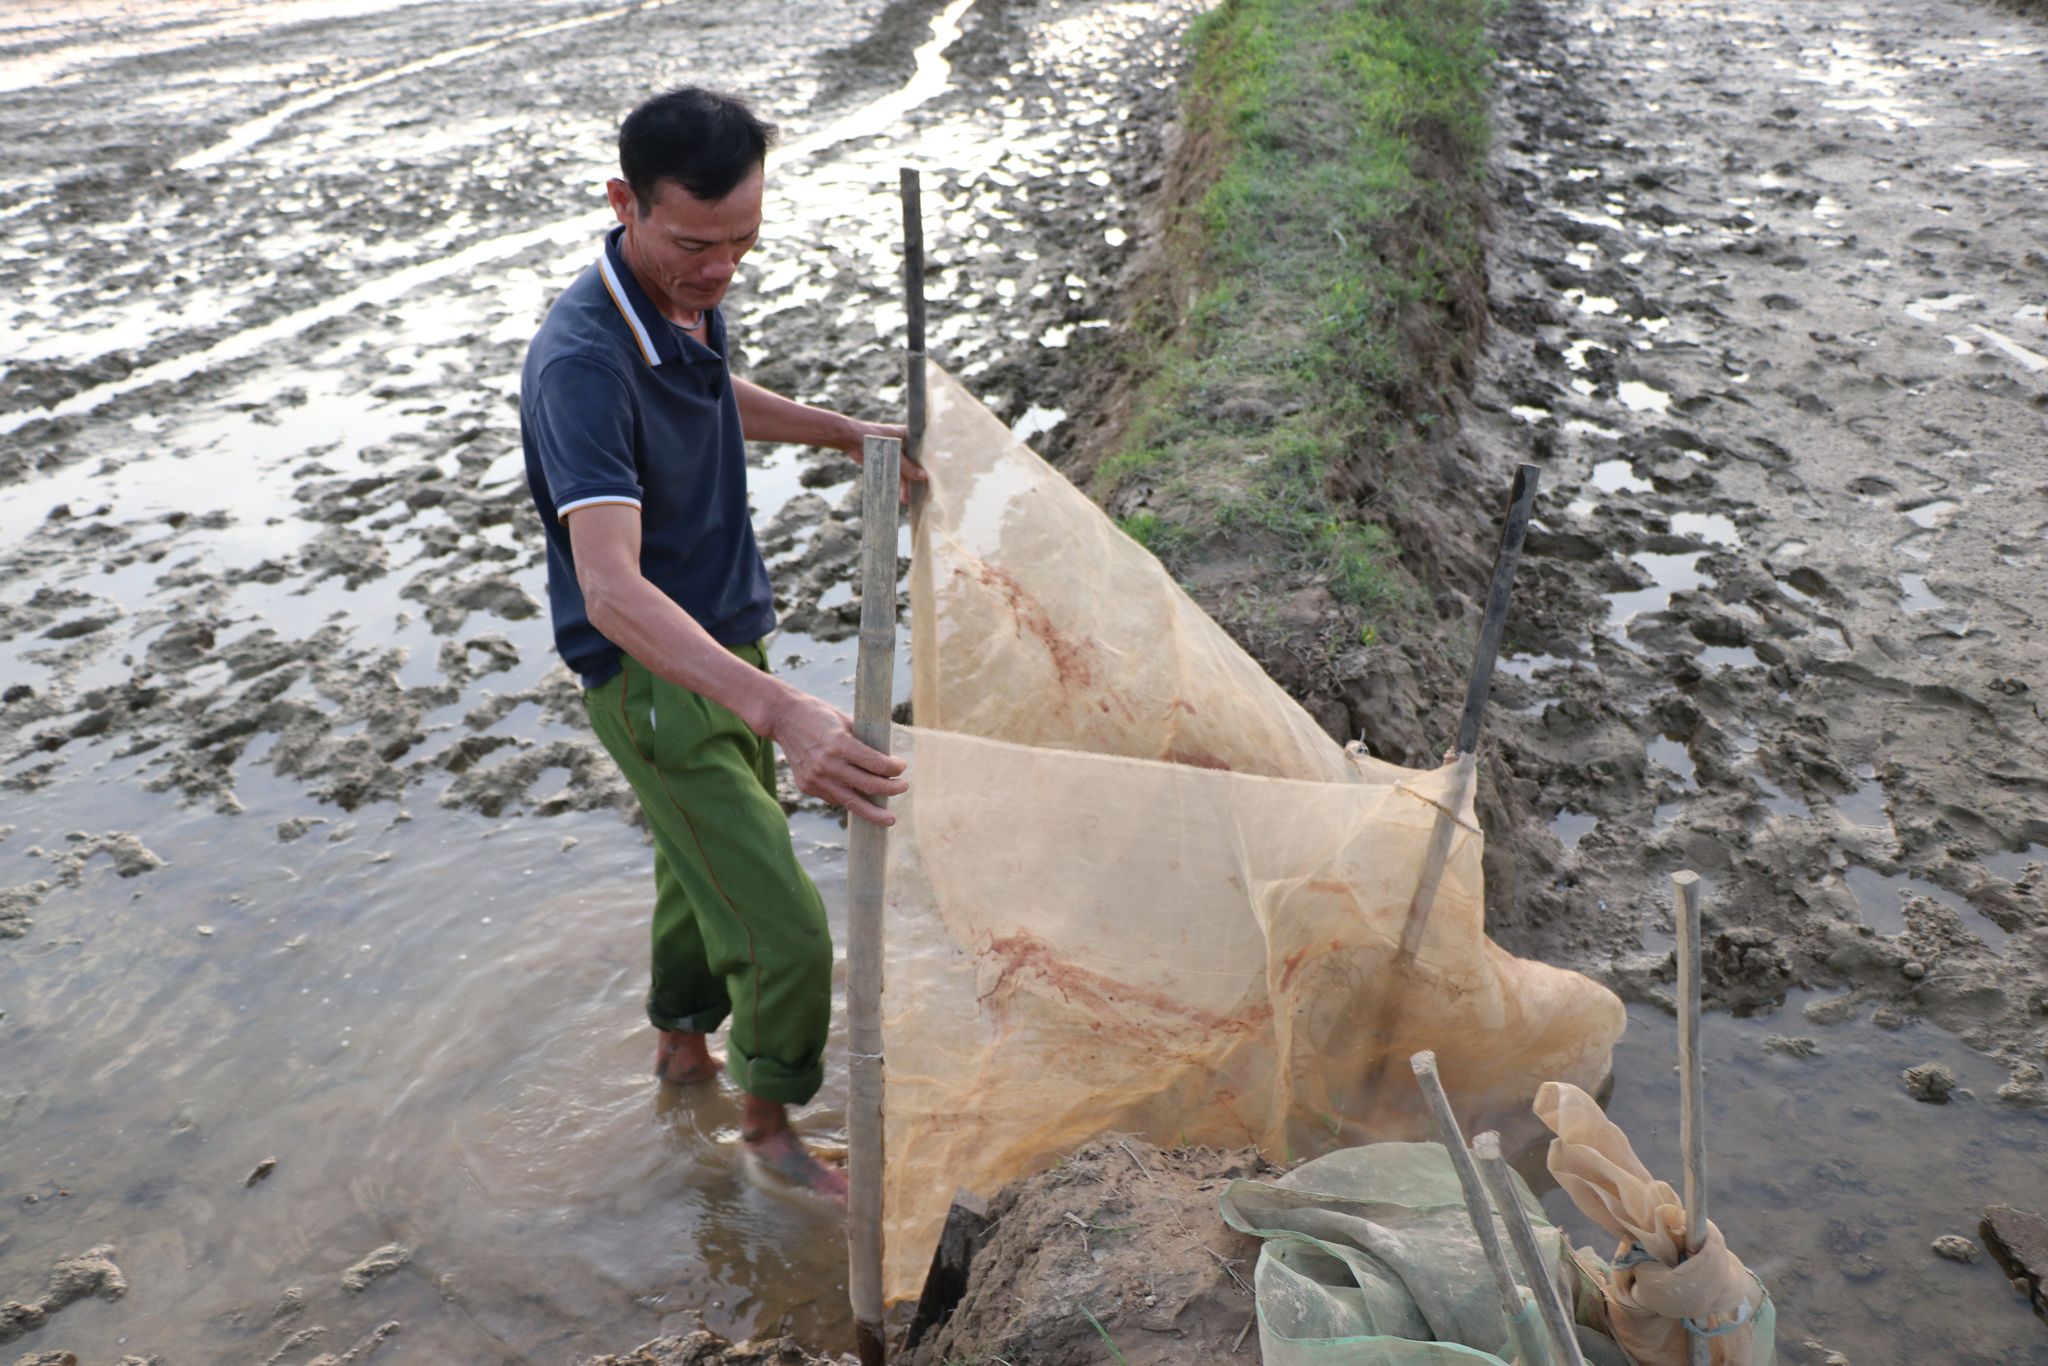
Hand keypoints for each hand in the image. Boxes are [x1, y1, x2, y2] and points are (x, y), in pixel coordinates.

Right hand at [761, 689, 906, 825]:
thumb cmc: (819, 715)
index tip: (902, 767)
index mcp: (839, 743)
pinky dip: (850, 799)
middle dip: (890, 790)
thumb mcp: (845, 720)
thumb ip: (865, 740)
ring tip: (888, 818)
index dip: (894, 768)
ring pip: (851, 802)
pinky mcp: (807, 786)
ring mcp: (815, 778)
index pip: (876, 764)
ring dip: (873, 810)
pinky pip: (835, 798)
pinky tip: (861, 799)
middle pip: (868, 786)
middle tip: (903, 788)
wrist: (783, 718)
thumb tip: (888, 759)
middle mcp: (827, 763)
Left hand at [842, 418, 928, 505]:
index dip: (930, 465)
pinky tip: (901, 496)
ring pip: (906, 471)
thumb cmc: (873, 439)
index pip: (925, 452)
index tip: (933, 479)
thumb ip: (907, 467)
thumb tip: (923, 477)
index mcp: (910, 436)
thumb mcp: (893, 454)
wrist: (851, 439)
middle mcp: (906, 444)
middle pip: (916, 464)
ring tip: (908, 500)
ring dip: (907, 485)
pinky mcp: (889, 461)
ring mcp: (898, 453)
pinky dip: (898, 484)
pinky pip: (897, 474)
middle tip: (923, 495)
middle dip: (918, 479)